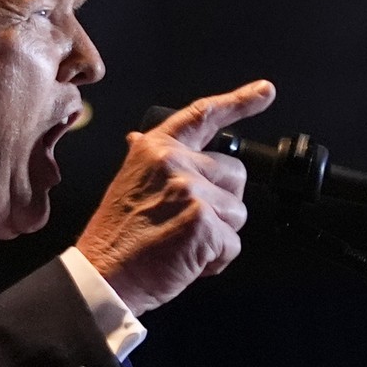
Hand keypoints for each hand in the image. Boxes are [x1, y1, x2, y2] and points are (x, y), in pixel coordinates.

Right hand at [77, 79, 275, 314]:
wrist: (103, 275)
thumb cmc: (115, 238)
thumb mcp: (128, 184)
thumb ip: (151, 163)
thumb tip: (142, 139)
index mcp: (155, 149)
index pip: (203, 116)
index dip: (239, 102)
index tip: (264, 91)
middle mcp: (174, 163)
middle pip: (235, 174)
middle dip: (223, 203)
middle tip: (188, 224)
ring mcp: (191, 191)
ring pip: (237, 212)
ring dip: (219, 234)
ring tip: (182, 243)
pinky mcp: (204, 222)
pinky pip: (233, 243)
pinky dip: (216, 259)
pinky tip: (187, 260)